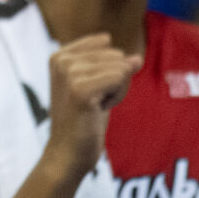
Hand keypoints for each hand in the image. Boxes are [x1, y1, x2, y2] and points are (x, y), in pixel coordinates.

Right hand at [42, 34, 141, 178]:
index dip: (108, 69)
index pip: (106, 45)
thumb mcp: (99, 86)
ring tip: (95, 107)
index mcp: (60, 55)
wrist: (68, 152)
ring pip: (121, 67)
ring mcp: (69, 73)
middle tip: (95, 102)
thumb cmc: (83, 120)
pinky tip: (98, 110)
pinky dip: (117, 97)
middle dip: (115, 81)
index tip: (93, 90)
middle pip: (116, 55)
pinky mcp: (80, 89)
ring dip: (117, 91)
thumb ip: (116, 66)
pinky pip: (120, 78)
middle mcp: (61, 60)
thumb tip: (137, 58)